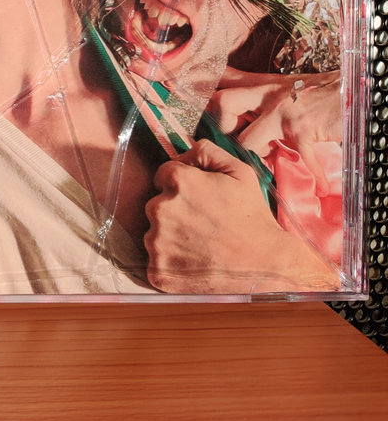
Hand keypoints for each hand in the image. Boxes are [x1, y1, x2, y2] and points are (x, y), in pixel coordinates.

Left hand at [144, 139, 338, 293]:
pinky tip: (195, 262)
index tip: (197, 198)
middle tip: (204, 224)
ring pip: (154, 233)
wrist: (266, 267)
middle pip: (156, 204)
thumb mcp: (240, 173)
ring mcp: (156, 242)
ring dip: (171, 237)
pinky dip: (171, 262)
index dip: (181, 184)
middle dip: (175, 210)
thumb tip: (186, 150)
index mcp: (177, 182)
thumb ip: (208, 152)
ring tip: (202, 244)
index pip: (163, 175)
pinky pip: (156, 261)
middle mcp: (160, 209)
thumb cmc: (254, 219)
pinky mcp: (158, 271)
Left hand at [208, 69, 340, 194]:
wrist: (357, 90)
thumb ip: (259, 89)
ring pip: (247, 139)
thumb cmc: (323, 90)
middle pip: (223, 103)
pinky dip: (311, 174)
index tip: (197, 113)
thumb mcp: (287, 84)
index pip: (224, 82)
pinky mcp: (304, 131)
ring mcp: (285, 113)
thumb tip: (228, 90)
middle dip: (220, 128)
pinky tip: (320, 184)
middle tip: (231, 143)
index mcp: (264, 85)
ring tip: (271, 160)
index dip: (205, 96)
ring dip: (255, 156)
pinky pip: (300, 159)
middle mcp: (269, 95)